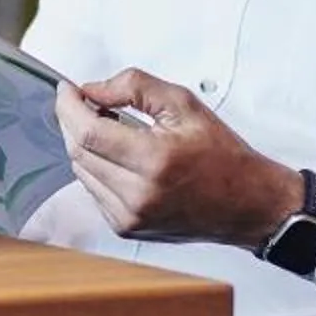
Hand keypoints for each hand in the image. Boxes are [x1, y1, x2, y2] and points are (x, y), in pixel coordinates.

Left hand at [52, 69, 303, 247]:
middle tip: (86, 102)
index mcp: (155, 161)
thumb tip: (92, 89)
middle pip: (78, 152)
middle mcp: (138, 195)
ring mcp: (130, 216)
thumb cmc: (222, 155)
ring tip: (109, 128)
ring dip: (84, 145)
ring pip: (81, 172)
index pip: (88, 132)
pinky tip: (118, 156)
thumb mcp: (184, 105)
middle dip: (73, 122)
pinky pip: (93, 191)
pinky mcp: (126, 228)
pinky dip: (96, 168)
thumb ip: (134, 87)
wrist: (248, 203)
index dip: (69, 106)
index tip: (67, 90)